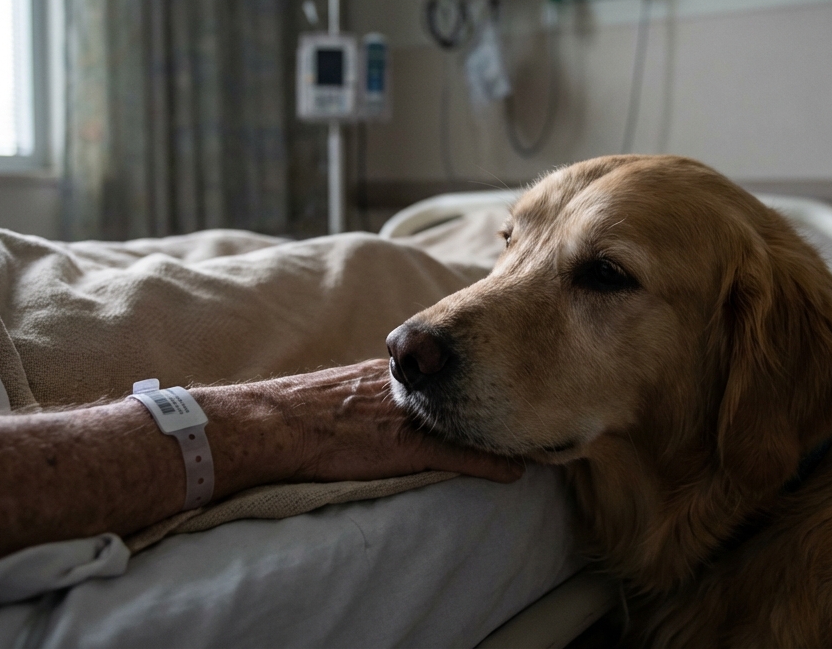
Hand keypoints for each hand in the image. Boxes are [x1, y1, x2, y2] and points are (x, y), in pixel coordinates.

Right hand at [198, 360, 522, 485]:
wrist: (277, 424)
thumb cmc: (307, 410)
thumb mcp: (355, 388)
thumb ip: (390, 388)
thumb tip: (421, 396)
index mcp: (402, 371)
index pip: (458, 361)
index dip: (491, 365)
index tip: (526, 359)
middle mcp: (416, 386)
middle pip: (477, 380)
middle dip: (514, 382)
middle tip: (554, 384)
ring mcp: (415, 416)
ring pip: (476, 413)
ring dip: (509, 421)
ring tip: (548, 428)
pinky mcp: (408, 447)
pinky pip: (459, 455)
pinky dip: (489, 463)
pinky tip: (517, 471)